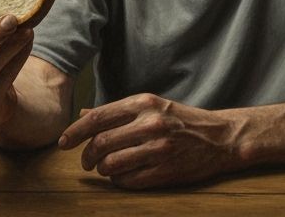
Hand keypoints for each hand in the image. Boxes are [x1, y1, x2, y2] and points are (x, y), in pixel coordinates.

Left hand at [57, 93, 242, 188]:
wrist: (221, 137)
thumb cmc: (182, 120)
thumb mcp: (151, 106)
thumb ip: (118, 112)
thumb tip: (83, 115)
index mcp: (143, 103)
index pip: (98, 117)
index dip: (75, 132)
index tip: (63, 142)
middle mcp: (150, 123)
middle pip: (101, 142)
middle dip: (87, 156)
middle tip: (86, 162)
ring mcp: (159, 148)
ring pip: (112, 163)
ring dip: (103, 169)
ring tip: (106, 169)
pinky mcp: (166, 170)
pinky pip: (129, 180)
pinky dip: (119, 180)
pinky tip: (123, 176)